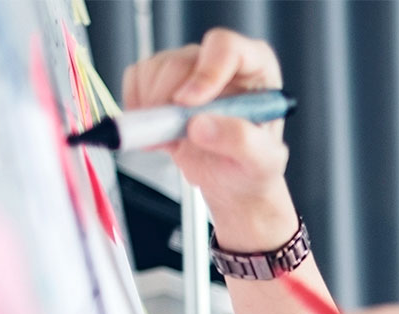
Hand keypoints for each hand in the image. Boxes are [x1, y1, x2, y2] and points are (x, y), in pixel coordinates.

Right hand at [122, 28, 291, 233]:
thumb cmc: (252, 166)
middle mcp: (221, 61)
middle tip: (177, 136)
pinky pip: (136, 77)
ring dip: (153, 109)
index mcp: (256, 67)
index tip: (188, 104)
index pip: (226, 48)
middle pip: (181, 61)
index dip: (204, 72)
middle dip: (170, 101)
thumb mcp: (262, 162)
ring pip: (154, 69)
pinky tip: (159, 132)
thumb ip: (242, 142)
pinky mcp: (161, 77)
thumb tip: (201, 125)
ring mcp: (188, 66)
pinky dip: (137, 107)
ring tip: (175, 139)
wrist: (230, 180)